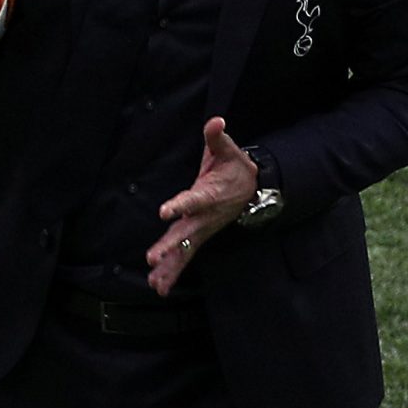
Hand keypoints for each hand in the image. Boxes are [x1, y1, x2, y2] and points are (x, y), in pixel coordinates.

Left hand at [145, 117, 257, 296]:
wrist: (253, 189)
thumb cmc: (235, 168)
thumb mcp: (228, 150)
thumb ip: (218, 137)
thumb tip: (216, 120)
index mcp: (208, 194)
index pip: (192, 200)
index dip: (178, 205)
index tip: (164, 211)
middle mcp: (204, 216)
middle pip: (186, 233)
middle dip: (169, 246)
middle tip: (153, 258)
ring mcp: (202, 229)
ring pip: (185, 250)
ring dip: (170, 266)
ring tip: (154, 281)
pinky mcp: (199, 236)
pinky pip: (186, 257)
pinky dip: (173, 272)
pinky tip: (158, 286)